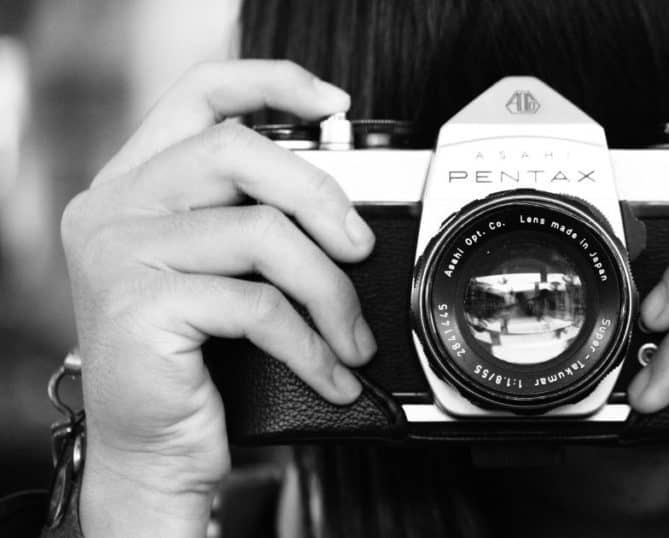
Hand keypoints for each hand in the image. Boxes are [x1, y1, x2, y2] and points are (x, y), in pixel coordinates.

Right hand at [61, 60, 374, 536]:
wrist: (150, 448)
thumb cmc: (193, 359)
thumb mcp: (220, 271)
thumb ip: (252, 216)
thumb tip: (340, 199)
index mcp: (137, 182)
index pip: (201, 94)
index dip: (272, 83)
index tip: (334, 104)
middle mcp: (117, 207)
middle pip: (238, 152)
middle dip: (321, 198)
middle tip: (359, 248)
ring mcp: (120, 254)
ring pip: (261, 234)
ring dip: (329, 291)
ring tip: (352, 336)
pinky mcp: (140, 308)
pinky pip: (258, 306)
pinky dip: (311, 344)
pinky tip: (330, 371)